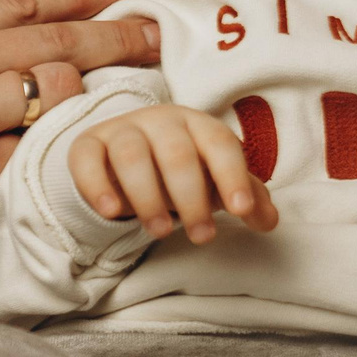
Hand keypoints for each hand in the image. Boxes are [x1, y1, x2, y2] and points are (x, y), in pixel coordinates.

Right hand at [68, 104, 278, 243]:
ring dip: (147, 196)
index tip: (240, 211)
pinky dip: (97, 186)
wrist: (125, 155)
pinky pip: (87, 160)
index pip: (220, 143)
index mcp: (199, 124)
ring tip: (159, 232)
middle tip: (202, 236)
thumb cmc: (183, 169)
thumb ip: (246, 198)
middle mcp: (161, 121)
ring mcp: (122, 130)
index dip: (232, 176)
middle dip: (191, 198)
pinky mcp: (88, 145)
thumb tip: (268, 221)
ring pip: (132, 155)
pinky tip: (111, 211)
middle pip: (177, 153)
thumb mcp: (215, 181)